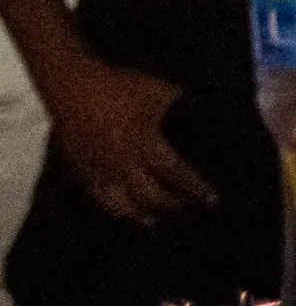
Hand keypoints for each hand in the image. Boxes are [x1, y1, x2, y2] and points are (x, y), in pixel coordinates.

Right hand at [44, 60, 216, 224]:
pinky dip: (121, 213)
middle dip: (176, 206)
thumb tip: (212, 114)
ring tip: (166, 218)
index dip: (195, 187)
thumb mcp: (159, 90)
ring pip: (127, 206)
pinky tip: (136, 217)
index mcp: (144, 139)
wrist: (74, 88)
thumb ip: (183, 106)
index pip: (175, 172)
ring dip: (149, 214)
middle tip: (194, 210)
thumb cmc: (120, 87)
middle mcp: (122, 161)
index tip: (213, 198)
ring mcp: (101, 171)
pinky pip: (103, 202)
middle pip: (153, 195)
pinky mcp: (85, 175)